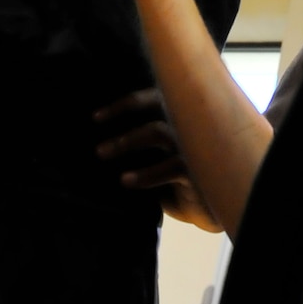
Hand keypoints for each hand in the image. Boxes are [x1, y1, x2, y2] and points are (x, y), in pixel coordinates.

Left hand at [93, 87, 221, 230]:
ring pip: (157, 131)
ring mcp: (193, 142)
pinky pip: (170, 166)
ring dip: (126, 140)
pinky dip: (145, 174)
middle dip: (120, 115)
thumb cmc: (175, 176)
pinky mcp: (198, 168)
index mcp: (176, 112)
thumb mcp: (157, 157)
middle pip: (152, 105)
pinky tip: (125, 180)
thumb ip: (140, 141)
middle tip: (96, 143)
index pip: (148, 97)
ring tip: (101, 153)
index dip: (120, 105)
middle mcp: (185, 120)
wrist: (207, 206)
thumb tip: (100, 141)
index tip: (94, 118)